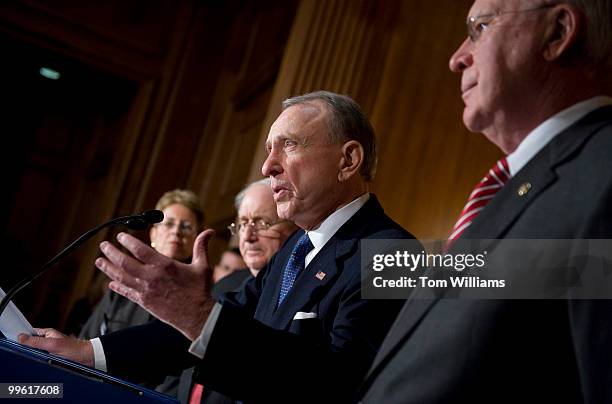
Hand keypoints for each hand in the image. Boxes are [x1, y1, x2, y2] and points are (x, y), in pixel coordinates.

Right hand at [18, 328, 93, 366]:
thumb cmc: (75, 349)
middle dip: (31, 350)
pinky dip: (43, 362)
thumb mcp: (53, 345)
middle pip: (33, 345)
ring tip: (46, 359)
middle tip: (36, 354)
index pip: (30, 333)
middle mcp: (49, 340)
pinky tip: (47, 364)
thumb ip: (37, 341)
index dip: (24, 338)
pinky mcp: (54, 357)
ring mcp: (51, 349)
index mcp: (48, 334)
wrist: (88, 358)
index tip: (19, 343)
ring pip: (38, 354)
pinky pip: (44, 360)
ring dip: (38, 357)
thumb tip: (21, 337)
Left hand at [95, 229, 215, 340]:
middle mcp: (152, 277)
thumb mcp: (203, 265)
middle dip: (112, 253)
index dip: (127, 241)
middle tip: (104, 246)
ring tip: (99, 261)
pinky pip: (127, 292)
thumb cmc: (200, 291)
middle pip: (125, 262)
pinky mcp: (145, 302)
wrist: (198, 316)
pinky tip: (110, 283)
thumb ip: (201, 247)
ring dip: (108, 268)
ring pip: (121, 277)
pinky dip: (117, 287)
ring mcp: (146, 290)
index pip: (140, 250)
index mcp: (164, 265)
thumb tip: (209, 231)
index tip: (120, 236)